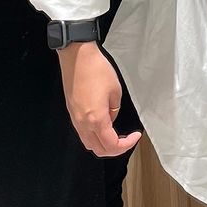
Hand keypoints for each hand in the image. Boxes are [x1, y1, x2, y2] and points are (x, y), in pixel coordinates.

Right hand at [59, 41, 140, 157]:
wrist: (76, 57)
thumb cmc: (96, 70)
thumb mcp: (115, 91)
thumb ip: (115, 110)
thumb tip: (110, 117)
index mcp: (96, 119)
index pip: (111, 145)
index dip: (126, 145)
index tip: (135, 136)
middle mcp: (83, 123)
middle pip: (98, 150)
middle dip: (114, 149)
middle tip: (126, 140)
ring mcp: (75, 118)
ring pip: (88, 143)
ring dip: (103, 144)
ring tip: (115, 134)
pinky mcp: (72, 112)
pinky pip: (82, 133)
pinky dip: (94, 135)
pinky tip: (103, 124)